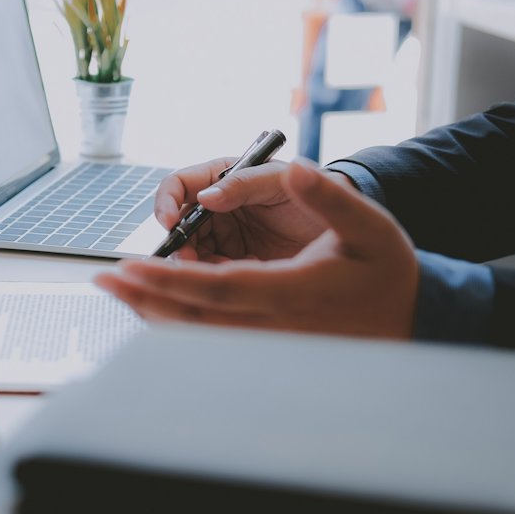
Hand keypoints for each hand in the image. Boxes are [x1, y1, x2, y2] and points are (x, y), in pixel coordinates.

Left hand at [95, 159, 419, 338]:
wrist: (412, 318)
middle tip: (103, 282)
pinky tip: (155, 308)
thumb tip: (294, 169)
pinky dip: (177, 324)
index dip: (167, 278)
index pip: (214, 287)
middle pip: (193, 319)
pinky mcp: (267, 344)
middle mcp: (272, 325)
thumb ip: (329, 196)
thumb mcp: (368, 224)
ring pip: (198, 335)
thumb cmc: (387, 269)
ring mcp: (268, 341)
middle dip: (143, 299)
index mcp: (291, 293)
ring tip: (119, 293)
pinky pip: (211, 338)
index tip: (129, 266)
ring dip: (153, 314)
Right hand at [153, 156, 336, 261]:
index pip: (180, 185)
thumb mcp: (281, 182)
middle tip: (190, 260)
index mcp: (224, 178)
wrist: (350, 225)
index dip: (167, 202)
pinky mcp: (237, 263)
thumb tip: (205, 196)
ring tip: (230, 269)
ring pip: (192, 255)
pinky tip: (246, 276)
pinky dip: (223, 279)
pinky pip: (216, 276)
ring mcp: (226, 237)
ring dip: (200, 266)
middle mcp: (218, 208)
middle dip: (180, 243)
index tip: (169, 222)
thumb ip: (245, 184)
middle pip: (179, 226)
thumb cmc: (318, 190)